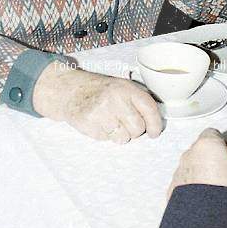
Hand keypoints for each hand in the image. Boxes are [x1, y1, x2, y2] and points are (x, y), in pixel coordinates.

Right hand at [33, 62, 161, 143]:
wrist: (71, 90)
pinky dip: (106, 135)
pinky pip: (108, 139)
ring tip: (110, 121)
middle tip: (124, 122)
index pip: (149, 109)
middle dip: (134, 130)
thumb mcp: (121, 88)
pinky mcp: (90, 124)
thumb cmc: (100, 91)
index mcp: (126, 88)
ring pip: (123, 138)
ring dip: (120, 134)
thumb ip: (138, 102)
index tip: (154, 132)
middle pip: (138, 128)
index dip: (155, 124)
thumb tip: (154, 124)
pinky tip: (99, 122)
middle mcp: (115, 99)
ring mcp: (101, 112)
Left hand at [167, 128, 226, 198]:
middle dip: (213, 157)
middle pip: (201, 149)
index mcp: (206, 145)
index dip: (224, 143)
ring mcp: (179, 172)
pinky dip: (194, 186)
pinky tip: (207, 197)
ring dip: (203, 172)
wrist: (212, 223)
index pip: (213, 133)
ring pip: (192, 166)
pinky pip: (186, 182)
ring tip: (219, 189)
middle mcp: (188, 156)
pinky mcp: (174, 190)